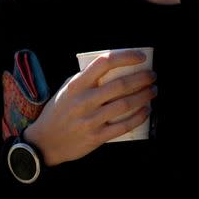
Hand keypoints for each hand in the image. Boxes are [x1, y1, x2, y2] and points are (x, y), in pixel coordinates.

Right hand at [24, 49, 156, 165]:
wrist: (44, 142)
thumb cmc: (59, 110)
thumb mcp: (67, 89)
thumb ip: (87, 78)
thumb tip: (116, 66)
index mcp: (77, 84)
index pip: (105, 62)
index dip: (126, 57)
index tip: (141, 56)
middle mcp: (84, 100)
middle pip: (121, 85)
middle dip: (142, 78)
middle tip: (152, 75)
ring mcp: (90, 120)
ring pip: (125, 104)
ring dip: (144, 96)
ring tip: (153, 90)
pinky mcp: (96, 137)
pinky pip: (123, 126)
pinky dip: (139, 117)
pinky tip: (147, 110)